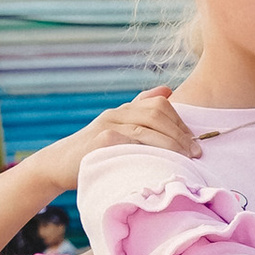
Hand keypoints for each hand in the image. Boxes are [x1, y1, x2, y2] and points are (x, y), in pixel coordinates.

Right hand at [62, 89, 200, 167]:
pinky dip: (151, 151)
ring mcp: (107, 126)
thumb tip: (167, 90)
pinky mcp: (101, 142)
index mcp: (123, 110)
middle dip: (180, 134)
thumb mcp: (117, 130)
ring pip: (147, 129)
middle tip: (195, 153)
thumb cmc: (93, 152)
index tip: (194, 142)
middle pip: (157, 114)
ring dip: (171, 144)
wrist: (58, 165)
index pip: (160, 106)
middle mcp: (116, 114)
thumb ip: (140, 110)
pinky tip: (163, 163)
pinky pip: (132, 143)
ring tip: (186, 159)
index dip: (180, 123)